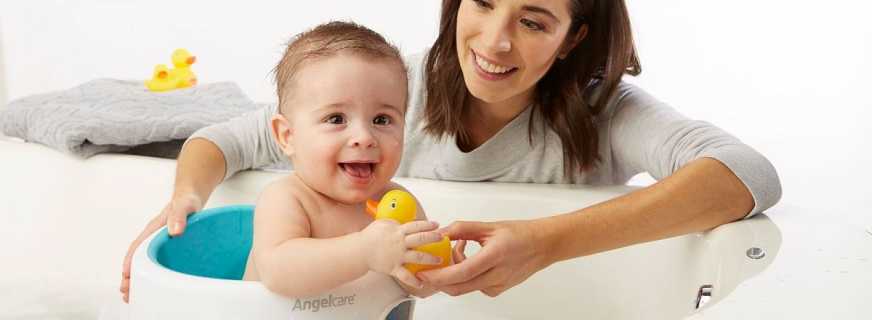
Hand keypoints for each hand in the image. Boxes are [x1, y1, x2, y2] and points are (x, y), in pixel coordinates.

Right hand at [120, 193, 202, 302]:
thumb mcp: (184, 205)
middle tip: (127, 292)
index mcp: (153, 229)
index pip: (137, 247)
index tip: (126, 276)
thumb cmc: (185, 201)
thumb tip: (175, 231)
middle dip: (130, 275)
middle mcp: (153, 237)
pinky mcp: (167, 246)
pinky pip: (155, 261)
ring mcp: (158, 242)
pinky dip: (151, 272)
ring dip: (138, 276)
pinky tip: (152, 283)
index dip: (130, 262)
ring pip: (144, 261)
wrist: (191, 197)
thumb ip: (179, 216)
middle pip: (137, 258)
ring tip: (134, 293)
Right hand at [359, 219, 443, 287]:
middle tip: (442, 238)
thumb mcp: (383, 223)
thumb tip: (405, 220)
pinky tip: (421, 283)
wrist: (360, 250)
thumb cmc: (370, 236)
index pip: (416, 225)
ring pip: (418, 257)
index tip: (436, 224)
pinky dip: (414, 281)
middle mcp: (400, 243)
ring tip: (439, 260)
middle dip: (433, 238)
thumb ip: (395, 222)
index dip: (427, 224)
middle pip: (420, 239)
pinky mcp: (394, 268)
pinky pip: (405, 276)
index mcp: (398, 231)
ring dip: (430, 259)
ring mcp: (398, 256)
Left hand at [418, 220, 551, 296]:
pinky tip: (469, 258)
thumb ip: (462, 228)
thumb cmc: (520, 234)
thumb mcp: (489, 226)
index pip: (461, 273)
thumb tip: (440, 232)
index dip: (439, 275)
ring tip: (459, 250)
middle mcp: (497, 275)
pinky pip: (473, 286)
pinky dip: (464, 275)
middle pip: (458, 287)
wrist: (542, 246)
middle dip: (438, 281)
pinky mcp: (497, 290)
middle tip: (426, 269)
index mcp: (495, 256)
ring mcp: (498, 286)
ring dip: (453, 273)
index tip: (423, 272)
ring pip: (464, 287)